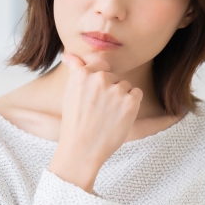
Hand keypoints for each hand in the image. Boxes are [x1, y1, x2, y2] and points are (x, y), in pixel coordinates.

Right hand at [48, 53, 142, 191]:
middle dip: (109, 91)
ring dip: (120, 98)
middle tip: (97, 111)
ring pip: (125, 86)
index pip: (100, 65)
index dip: (99, 82)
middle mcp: (99, 79)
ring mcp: (116, 90)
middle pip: (113, 77)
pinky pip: (136, 93)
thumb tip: (69, 55)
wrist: (82, 149)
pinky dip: (131, 105)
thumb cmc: (75, 123)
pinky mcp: (130, 101)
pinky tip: (118, 117)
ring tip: (107, 116)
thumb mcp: (70, 93)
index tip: (94, 97)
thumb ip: (75, 70)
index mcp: (82, 74)